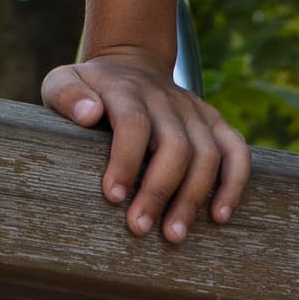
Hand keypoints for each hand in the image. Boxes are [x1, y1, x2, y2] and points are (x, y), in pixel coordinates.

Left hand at [43, 46, 248, 242]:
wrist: (129, 65)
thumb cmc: (88, 89)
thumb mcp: (62, 82)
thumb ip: (68, 96)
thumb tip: (89, 114)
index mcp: (126, 90)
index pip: (133, 122)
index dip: (126, 159)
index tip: (113, 197)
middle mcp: (164, 98)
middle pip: (174, 144)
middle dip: (159, 190)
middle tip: (140, 228)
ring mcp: (193, 109)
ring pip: (206, 153)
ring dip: (193, 196)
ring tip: (174, 234)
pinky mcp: (213, 121)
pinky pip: (235, 149)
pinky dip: (234, 182)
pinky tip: (219, 216)